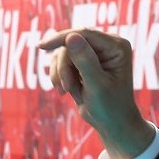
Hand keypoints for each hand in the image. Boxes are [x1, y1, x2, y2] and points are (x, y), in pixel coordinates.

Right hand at [40, 28, 153, 158]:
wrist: (112, 124)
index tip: (42, 46)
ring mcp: (95, 52)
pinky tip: (65, 91)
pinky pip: (62, 61)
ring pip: (64, 53)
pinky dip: (60, 76)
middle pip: (71, 43)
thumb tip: (71, 36)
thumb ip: (85, 61)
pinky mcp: (85, 61)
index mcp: (117, 46)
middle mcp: (107, 45)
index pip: (84, 34)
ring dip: (61, 73)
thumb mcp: (96, 85)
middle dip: (64, 66)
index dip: (62, 39)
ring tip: (67, 91)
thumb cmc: (110, 107)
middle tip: (66, 88)